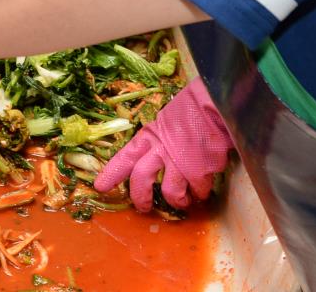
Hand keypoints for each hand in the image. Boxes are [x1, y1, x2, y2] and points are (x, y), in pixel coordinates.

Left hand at [95, 79, 231, 210]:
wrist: (215, 106)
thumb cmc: (192, 112)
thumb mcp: (167, 122)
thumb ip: (159, 140)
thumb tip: (154, 155)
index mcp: (149, 136)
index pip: (125, 157)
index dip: (112, 174)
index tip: (101, 187)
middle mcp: (159, 149)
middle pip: (141, 179)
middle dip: (140, 198)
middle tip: (143, 208)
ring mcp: (178, 161)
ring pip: (169, 192)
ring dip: (177, 201)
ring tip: (184, 202)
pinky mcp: (198, 170)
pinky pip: (197, 191)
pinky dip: (200, 193)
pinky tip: (202, 190)